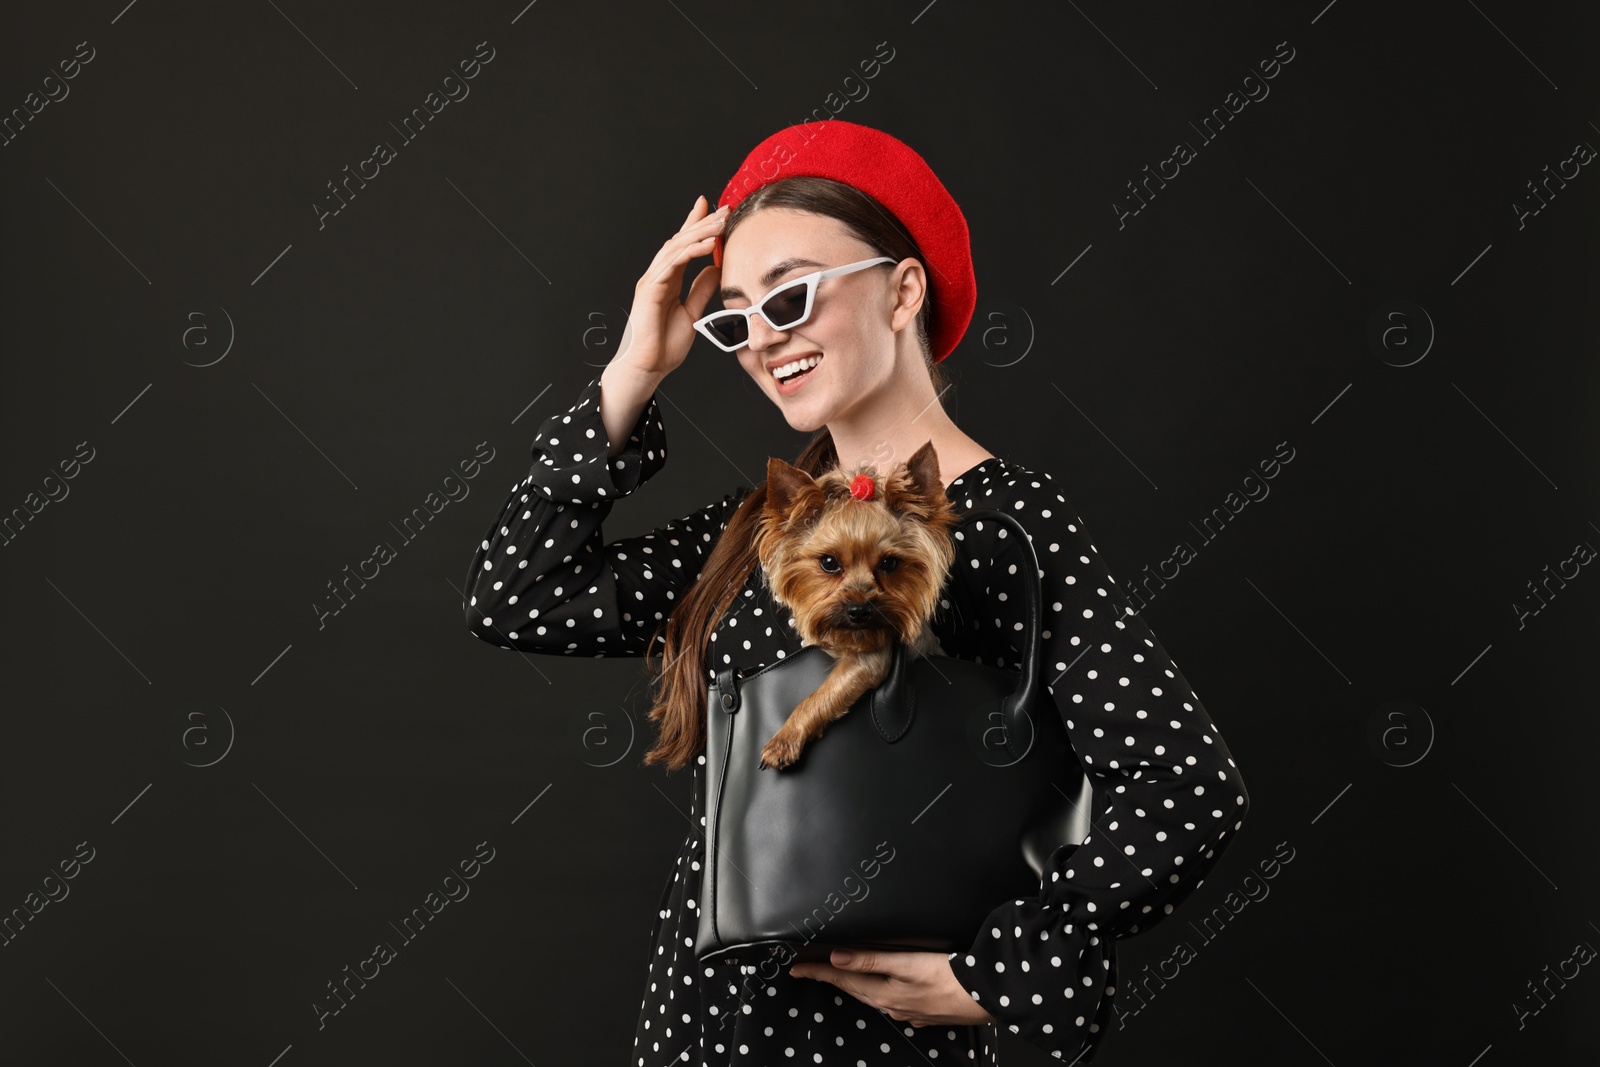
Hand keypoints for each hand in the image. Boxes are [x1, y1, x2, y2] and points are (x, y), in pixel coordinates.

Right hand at [615, 194, 725, 377]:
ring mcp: (652, 280)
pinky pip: (672, 264)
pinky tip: (709, 244)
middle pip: (681, 241)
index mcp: (667, 280)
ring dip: (700, 232)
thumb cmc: (664, 346)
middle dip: (702, 222)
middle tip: (724, 209)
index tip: (713, 210)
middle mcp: (658, 275)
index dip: (696, 225)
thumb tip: (715, 269)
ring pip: (677, 247)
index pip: (683, 246)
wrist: (647, 367)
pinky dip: (691, 251)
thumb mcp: (692, 312)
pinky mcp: (650, 290)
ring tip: (721, 222)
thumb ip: (700, 290)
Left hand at [789, 947, 997, 1026]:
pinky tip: (885, 994)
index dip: (817, 972)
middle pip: (854, 990)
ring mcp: (909, 1012)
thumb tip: (837, 957)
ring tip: (840, 979)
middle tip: (811, 972)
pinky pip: (893, 1004)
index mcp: (884, 993)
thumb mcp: (907, 963)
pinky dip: (881, 995)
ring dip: (854, 987)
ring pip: (872, 997)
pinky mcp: (925, 1012)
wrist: (987, 996)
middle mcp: (893, 1006)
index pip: (842, 980)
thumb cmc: (950, 978)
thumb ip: (871, 959)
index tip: (796, 968)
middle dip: (831, 979)